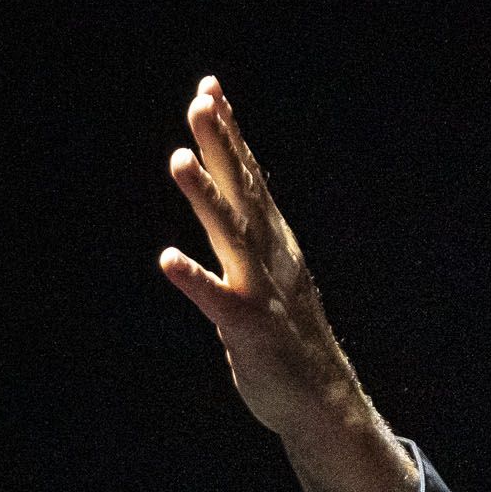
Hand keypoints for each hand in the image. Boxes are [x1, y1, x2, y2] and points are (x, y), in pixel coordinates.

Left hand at [157, 75, 419, 491]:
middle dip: (220, 144)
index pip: (249, 176)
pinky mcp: (248, 329)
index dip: (229, 133)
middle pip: (242, 190)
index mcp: (274, 241)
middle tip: (200, 101)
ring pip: (230, 233)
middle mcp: (270, 256)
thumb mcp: (273, 276)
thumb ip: (251, 238)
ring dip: (204, 195)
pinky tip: (167, 259)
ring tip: (178, 159)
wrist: (323, 403)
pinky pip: (216, 299)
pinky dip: (193, 279)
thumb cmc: (291, 340)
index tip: (210, 89)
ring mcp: (260, 290)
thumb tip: (235, 202)